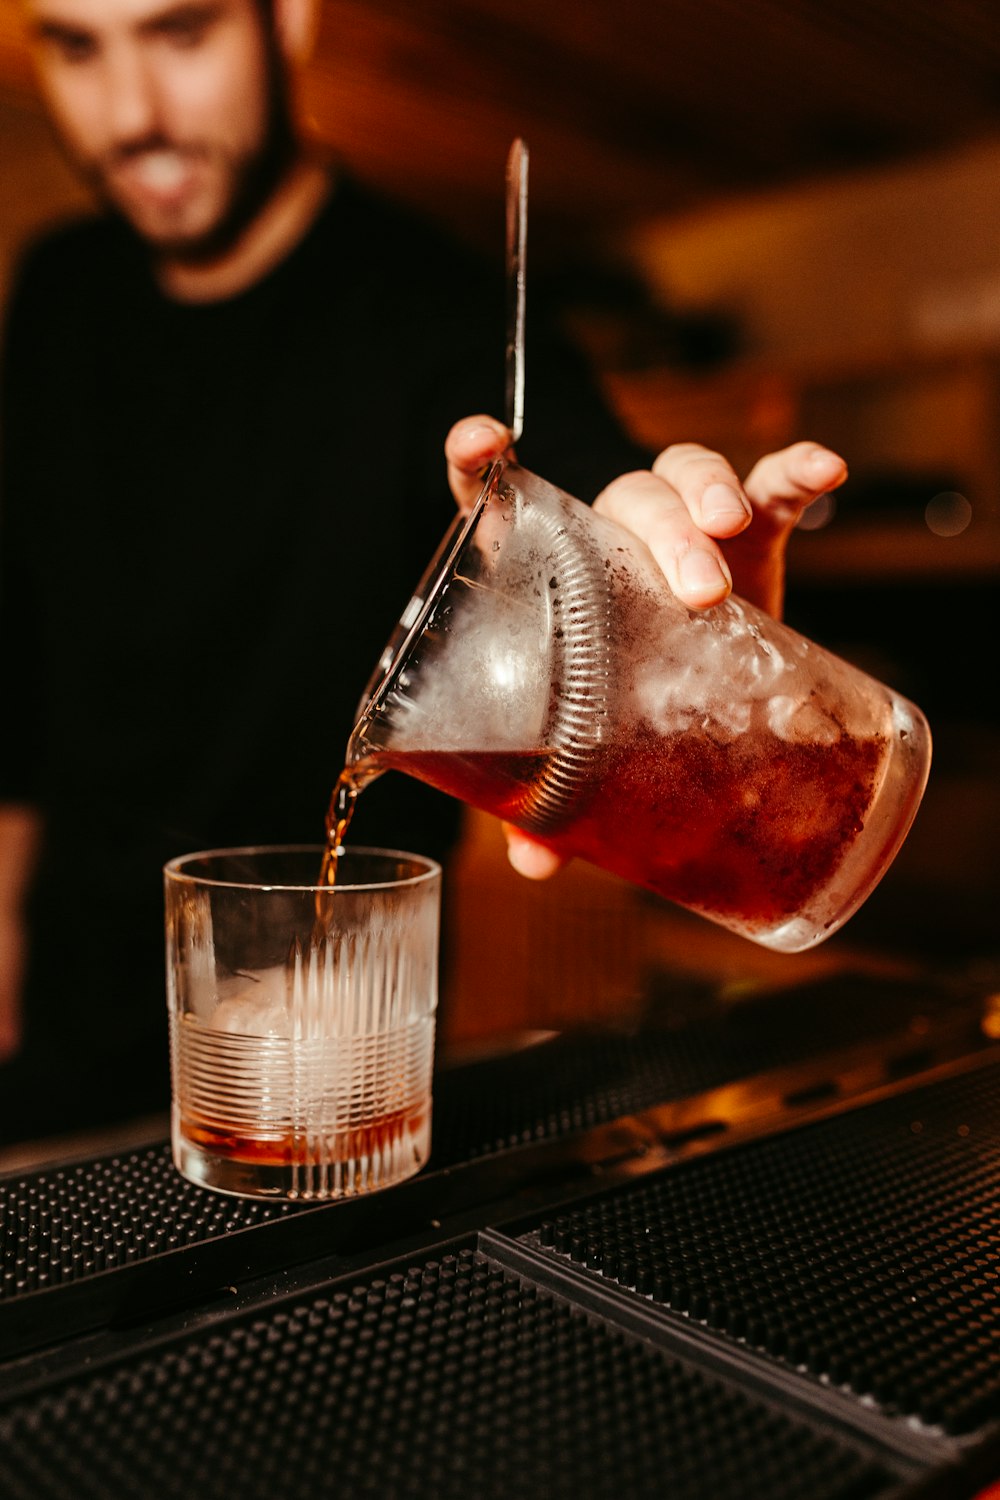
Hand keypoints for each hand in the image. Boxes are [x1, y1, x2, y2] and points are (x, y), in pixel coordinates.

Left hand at [445, 417, 847, 877]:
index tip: (479, 444)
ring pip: (685, 479)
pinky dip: (792, 474)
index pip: (498, 497)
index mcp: (549, 574)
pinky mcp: (748, 545)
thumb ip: (543, 801)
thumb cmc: (615, 718)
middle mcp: (609, 539)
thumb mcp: (580, 755)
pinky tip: (824, 470)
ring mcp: (679, 536)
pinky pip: (770, 493)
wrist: (698, 707)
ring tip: (734, 537)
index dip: (481, 461)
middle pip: (622, 498)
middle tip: (697, 589)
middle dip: (661, 531)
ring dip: (710, 499)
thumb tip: (533, 862)